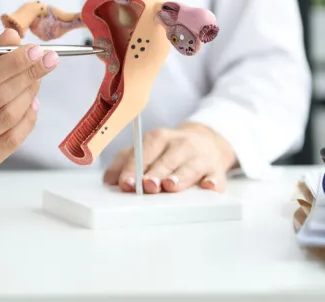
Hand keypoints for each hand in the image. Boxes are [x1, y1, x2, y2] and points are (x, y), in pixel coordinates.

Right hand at [0, 28, 58, 179]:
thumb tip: (12, 37)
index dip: (13, 62)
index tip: (36, 50)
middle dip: (28, 75)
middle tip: (47, 61)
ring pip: (8, 117)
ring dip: (29, 95)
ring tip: (37, 80)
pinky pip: (12, 140)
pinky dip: (28, 119)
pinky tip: (32, 104)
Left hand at [103, 123, 236, 192]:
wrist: (205, 142)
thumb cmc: (168, 151)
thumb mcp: (145, 151)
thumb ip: (124, 163)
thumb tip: (109, 180)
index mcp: (158, 138)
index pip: (143, 152)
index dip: (133, 169)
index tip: (126, 183)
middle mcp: (180, 144)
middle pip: (166, 160)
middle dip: (156, 173)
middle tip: (147, 186)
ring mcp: (200, 156)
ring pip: (189, 167)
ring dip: (180, 177)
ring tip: (170, 186)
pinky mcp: (216, 170)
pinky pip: (215, 176)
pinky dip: (212, 181)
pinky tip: (208, 186)